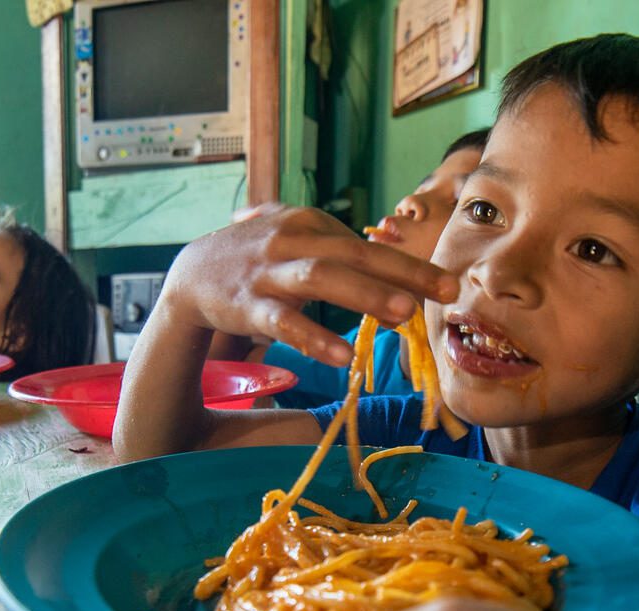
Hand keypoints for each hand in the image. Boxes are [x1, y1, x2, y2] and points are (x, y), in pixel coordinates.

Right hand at [162, 206, 458, 367]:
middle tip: (444, 291)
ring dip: (365, 295)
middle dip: (402, 272)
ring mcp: (269, 273)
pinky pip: (285, 323)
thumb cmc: (256, 260)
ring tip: (403, 315)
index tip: (447, 283)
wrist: (190, 274)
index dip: (408, 264)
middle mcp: (292, 241)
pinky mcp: (249, 306)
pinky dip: (315, 338)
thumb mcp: (296, 241)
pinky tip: (343, 357)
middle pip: (354, 254)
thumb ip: (340, 253)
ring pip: (322, 279)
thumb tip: (396, 281)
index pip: (366, 245)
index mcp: (310, 224)